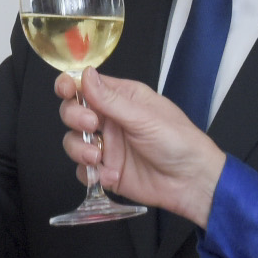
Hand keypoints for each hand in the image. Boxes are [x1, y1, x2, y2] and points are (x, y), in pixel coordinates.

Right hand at [55, 72, 224, 223]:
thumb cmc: (179, 142)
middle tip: (91, 125)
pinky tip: (110, 175)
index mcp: (122, 99)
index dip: (70, 86)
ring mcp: (107, 147)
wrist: (191, 183)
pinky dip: (91, 174)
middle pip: (73, 112)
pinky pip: (83, 171)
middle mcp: (110, 121)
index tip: (65, 90)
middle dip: (74, 118)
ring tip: (96, 157)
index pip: (87, 86)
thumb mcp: (144, 117)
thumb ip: (111, 100)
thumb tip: (85, 75)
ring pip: (73, 142)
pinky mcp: (106, 171)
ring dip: (79, 148)